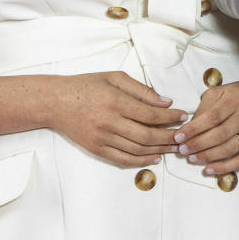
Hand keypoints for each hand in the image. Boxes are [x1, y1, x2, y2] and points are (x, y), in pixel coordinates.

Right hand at [48, 71, 186, 166]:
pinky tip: (154, 158)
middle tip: (183, 136)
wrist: (55, 102)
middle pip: (147, 136)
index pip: (151, 114)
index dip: (171, 117)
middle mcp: (109, 122)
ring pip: (138, 150)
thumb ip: (141, 90)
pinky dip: (141, 161)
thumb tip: (165, 102)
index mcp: (115, 101)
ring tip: (174, 148)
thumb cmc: (86, 85)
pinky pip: (123, 159)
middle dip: (169, 137)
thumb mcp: (115, 77)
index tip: (183, 115)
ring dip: (160, 150)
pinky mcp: (96, 149)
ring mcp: (102, 138)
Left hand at [172, 74, 238, 175]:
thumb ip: (204, 107)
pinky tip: (210, 169)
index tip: (179, 137)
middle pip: (220, 134)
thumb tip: (190, 127)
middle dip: (198, 145)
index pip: (212, 117)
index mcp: (235, 98)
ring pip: (230, 148)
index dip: (194, 129)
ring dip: (208, 156)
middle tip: (183, 151)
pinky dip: (225, 167)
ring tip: (192, 159)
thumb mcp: (220, 91)